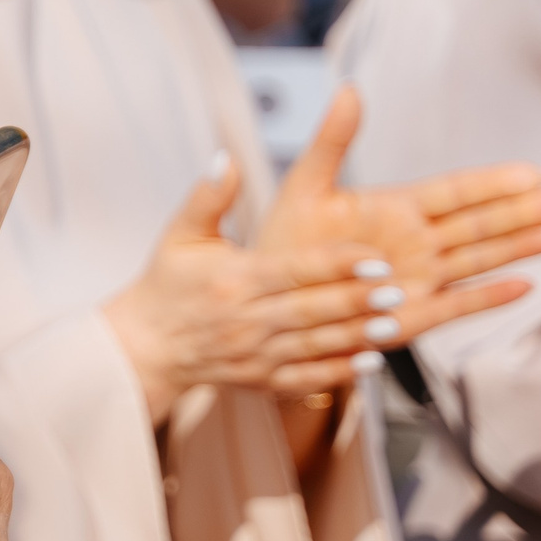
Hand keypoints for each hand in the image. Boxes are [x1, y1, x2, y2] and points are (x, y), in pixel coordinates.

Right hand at [103, 151, 391, 420]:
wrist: (144, 345)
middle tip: (396, 289)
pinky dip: (338, 372)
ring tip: (393, 324)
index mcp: (233, 279)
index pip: (293, 269)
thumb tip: (226, 160)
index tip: (373, 256)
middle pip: (310, 309)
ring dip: (356, 335)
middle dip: (355, 299)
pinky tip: (369, 361)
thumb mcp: (179, 235)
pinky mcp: (259, 380)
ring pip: (314, 344)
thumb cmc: (166, 284)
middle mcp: (245, 319)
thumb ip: (208, 197)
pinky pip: (304, 377)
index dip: (335, 263)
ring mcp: (253, 354)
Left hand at [253, 87, 540, 391]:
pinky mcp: (409, 313)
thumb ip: (332, 140)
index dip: (490, 184)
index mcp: (395, 207)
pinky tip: (522, 287)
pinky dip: (487, 298)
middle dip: (519, 212)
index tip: (530, 173)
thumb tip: (351, 90)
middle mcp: (415, 241)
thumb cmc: (286, 241)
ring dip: (515, 247)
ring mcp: (417, 276)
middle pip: (477, 224)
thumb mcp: (305, 185)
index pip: (454, 191)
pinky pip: (455, 305)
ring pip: (476, 259)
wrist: (270, 296)